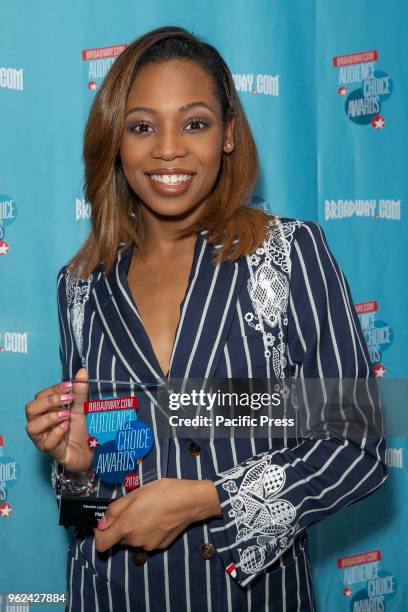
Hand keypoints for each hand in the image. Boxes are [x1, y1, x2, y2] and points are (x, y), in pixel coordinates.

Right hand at [25, 368, 93, 471]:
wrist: (87, 451)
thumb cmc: (78, 429)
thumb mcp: (80, 408)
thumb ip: (79, 392)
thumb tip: (82, 371)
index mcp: (44, 411)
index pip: (40, 396)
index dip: (53, 389)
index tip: (70, 385)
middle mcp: (39, 424)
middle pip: (30, 409)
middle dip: (49, 401)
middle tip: (67, 400)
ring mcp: (42, 439)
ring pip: (32, 427)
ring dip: (50, 417)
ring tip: (67, 415)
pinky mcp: (50, 451)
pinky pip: (45, 443)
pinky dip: (56, 432)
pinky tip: (67, 427)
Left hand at [94, 478, 221, 552]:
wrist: (190, 501)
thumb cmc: (162, 492)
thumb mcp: (135, 494)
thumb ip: (115, 510)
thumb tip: (102, 523)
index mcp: (126, 527)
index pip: (101, 544)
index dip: (99, 534)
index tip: (105, 523)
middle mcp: (135, 541)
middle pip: (119, 539)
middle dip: (122, 526)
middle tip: (134, 507)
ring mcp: (149, 545)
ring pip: (134, 539)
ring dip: (136, 528)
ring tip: (149, 510)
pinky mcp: (160, 546)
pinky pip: (147, 540)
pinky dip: (149, 531)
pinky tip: (159, 517)